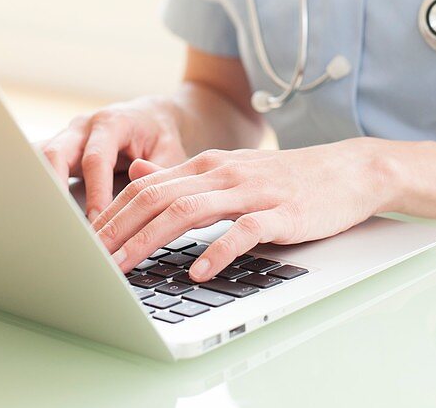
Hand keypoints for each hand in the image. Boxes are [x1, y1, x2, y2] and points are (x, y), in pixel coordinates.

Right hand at [37, 97, 187, 221]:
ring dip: (40, 190)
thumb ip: (158, 173)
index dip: (95, 192)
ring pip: (41, 159)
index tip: (97, 221)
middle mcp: (85, 127)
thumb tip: (143, 197)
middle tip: (61, 226)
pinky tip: (37, 213)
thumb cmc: (162, 136)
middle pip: (56, 154)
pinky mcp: (62, 150)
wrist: (153, 117)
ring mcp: (69, 137)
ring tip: (42, 223)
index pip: (96, 159)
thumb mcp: (171, 152)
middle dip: (54, 190)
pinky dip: (38, 188)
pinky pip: (41, 166)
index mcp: (112, 123)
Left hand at [92, 138, 393, 281]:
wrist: (348, 170)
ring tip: (126, 267)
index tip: (86, 241)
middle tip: (91, 258)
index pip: (146, 187)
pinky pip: (242, 232)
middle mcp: (222, 173)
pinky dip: (217, 251)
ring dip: (151, 240)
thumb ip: (183, 174)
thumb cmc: (286, 177)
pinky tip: (197, 270)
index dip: (112, 214)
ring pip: (189, 211)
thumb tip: (137, 174)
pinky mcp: (280, 212)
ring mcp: (251, 192)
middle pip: (157, 197)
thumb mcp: (229, 169)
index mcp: (207, 165)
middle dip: (119, 229)